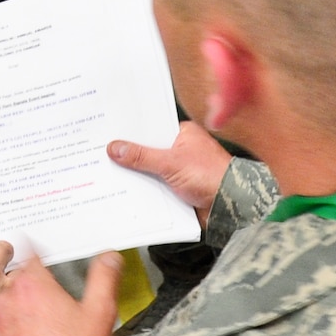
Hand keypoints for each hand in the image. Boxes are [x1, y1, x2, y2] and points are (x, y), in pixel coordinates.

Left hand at [0, 252, 120, 335]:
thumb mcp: (100, 311)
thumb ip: (105, 277)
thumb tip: (109, 259)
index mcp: (32, 283)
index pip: (30, 254)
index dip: (40, 259)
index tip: (44, 266)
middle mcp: (5, 299)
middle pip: (14, 281)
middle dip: (29, 289)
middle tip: (47, 305)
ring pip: (1, 306)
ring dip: (13, 312)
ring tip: (35, 329)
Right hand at [107, 121, 231, 223]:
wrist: (232, 206)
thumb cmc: (212, 177)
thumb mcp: (171, 162)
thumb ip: (142, 156)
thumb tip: (117, 148)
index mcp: (184, 134)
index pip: (151, 129)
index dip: (131, 133)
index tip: (110, 135)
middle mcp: (182, 150)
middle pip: (149, 151)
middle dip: (130, 157)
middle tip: (103, 156)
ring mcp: (181, 171)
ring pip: (151, 171)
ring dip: (137, 176)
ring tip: (109, 175)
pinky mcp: (180, 190)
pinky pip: (157, 188)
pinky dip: (145, 191)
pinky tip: (127, 193)